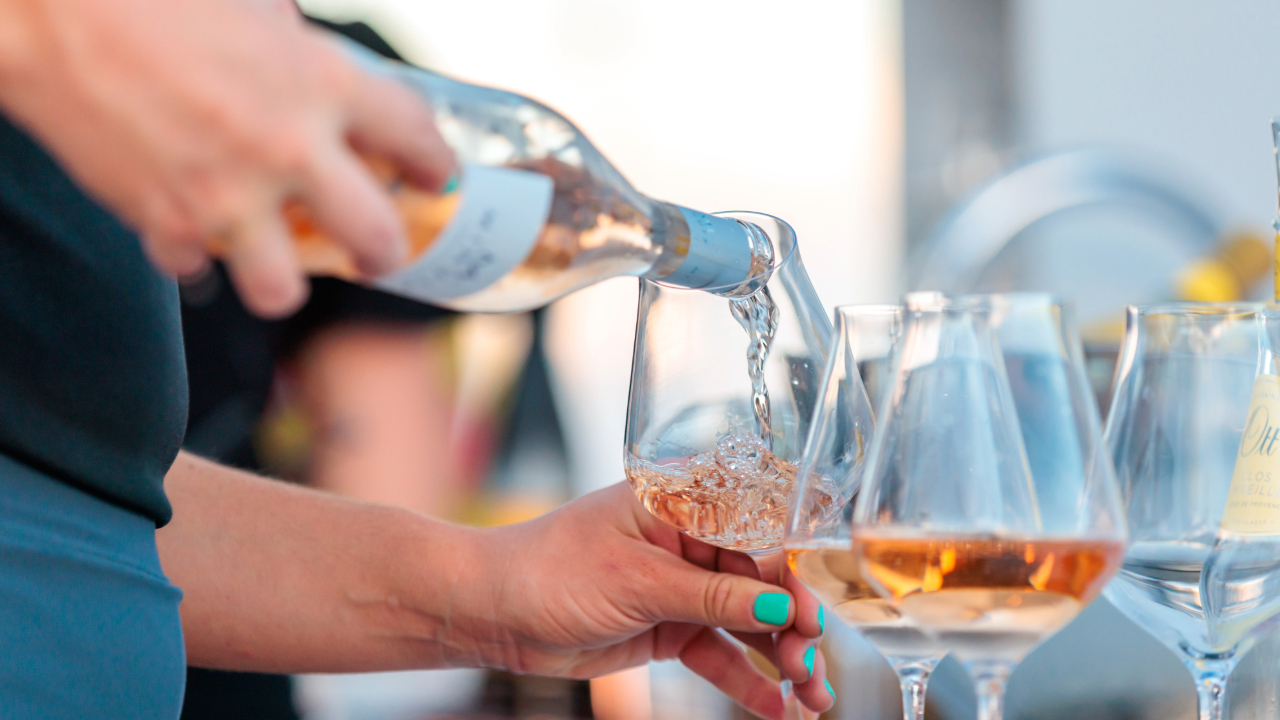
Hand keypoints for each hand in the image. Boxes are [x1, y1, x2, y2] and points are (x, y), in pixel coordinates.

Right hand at [0, 0, 452, 316]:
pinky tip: (192, 224)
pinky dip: (196, 251)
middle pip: (377, 238)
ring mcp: (226, 197)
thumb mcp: (260, 5)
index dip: (434, 164)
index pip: (416, 140)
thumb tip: (325, 75)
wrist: (52, 10)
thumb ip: (304, 53)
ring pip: (284, 290)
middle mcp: (288, 151)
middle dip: (386, 253)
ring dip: (286, 280)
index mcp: (324, 85)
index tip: (433, 178)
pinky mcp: (164, 222)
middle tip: (377, 250)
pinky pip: (197, 266)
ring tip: (280, 260)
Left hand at [455, 484, 834, 718]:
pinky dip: (743, 680)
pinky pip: (716, 654)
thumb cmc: (550, 570)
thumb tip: (777, 605)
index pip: (754, 533)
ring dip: (778, 659)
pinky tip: (773, 708)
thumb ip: (711, 595)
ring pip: (744, 623)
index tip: (811, 615)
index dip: (789, 575)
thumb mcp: (637, 580)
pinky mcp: (667, 627)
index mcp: (679, 506)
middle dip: (790, 625)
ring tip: (811, 697)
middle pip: (758, 583)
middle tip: (810, 664)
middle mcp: (686, 542)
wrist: (492, 612)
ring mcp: (678, 587)